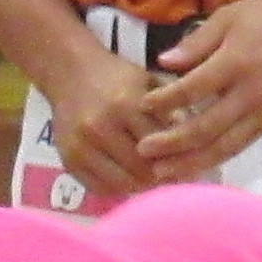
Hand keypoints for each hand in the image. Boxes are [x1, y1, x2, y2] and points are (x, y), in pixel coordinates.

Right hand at [38, 43, 180, 203]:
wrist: (69, 72)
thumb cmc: (116, 76)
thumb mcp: (149, 82)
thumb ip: (170, 110)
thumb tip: (192, 144)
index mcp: (125, 104)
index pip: (160, 145)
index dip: (177, 158)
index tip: (188, 164)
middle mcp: (100, 127)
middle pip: (141, 169)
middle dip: (161, 176)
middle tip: (173, 177)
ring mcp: (81, 146)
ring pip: (121, 183)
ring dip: (141, 186)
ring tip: (153, 180)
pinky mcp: (68, 160)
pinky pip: (99, 188)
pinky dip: (118, 189)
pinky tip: (130, 179)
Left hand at [146, 0, 261, 176]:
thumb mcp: (231, 16)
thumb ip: (197, 41)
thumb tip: (163, 62)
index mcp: (234, 63)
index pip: (191, 89)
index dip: (164, 101)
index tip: (143, 106)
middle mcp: (248, 94)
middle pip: (204, 127)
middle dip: (171, 143)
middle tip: (143, 151)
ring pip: (223, 146)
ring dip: (190, 162)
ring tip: (163, 173)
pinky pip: (240, 146)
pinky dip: (216, 159)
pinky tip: (196, 165)